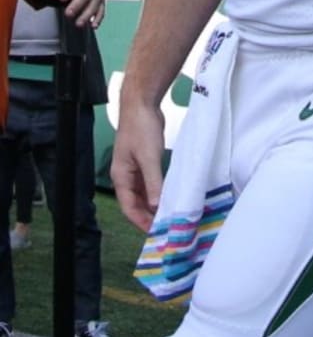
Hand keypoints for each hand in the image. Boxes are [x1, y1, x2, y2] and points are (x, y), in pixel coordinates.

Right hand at [112, 99, 165, 230]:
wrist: (142, 104)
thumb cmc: (141, 129)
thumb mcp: (149, 157)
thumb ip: (153, 182)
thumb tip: (156, 205)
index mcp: (121, 177)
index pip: (128, 207)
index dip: (140, 221)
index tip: (154, 232)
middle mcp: (126, 175)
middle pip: (135, 202)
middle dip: (147, 215)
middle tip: (163, 226)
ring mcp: (134, 167)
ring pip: (143, 192)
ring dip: (153, 203)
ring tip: (167, 213)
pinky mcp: (144, 159)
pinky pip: (149, 180)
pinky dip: (157, 189)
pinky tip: (168, 194)